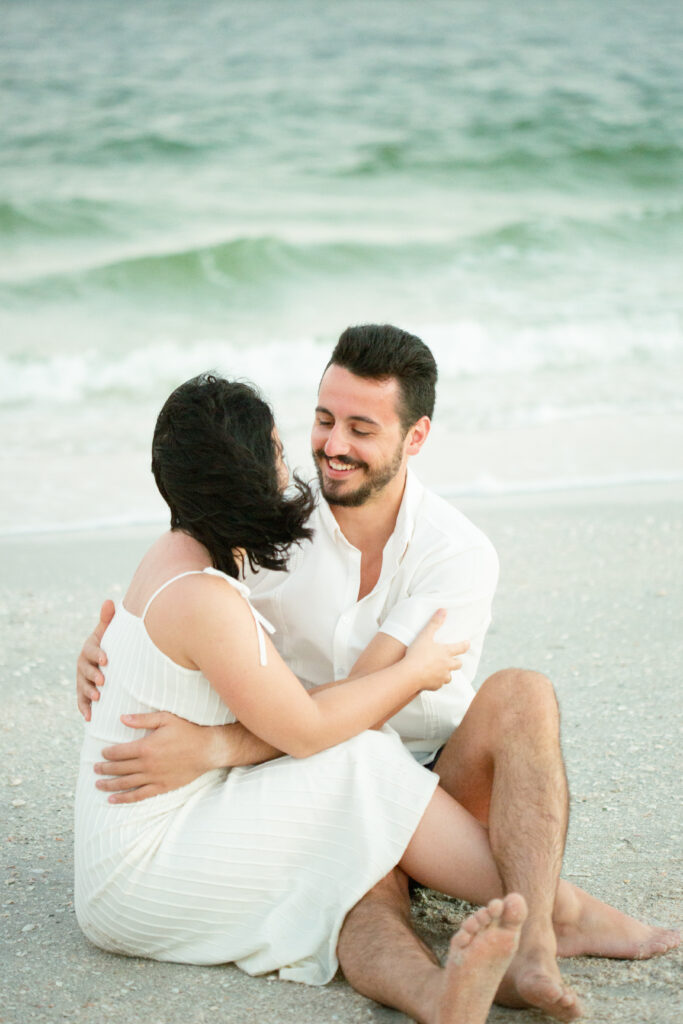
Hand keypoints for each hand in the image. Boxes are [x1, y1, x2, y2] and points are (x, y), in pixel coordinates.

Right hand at [76, 600, 115, 719]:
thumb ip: (108, 619)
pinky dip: (84, 709)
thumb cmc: (111, 644)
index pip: (91, 650)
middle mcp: (83, 664)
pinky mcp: (84, 693)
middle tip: (103, 681)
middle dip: (93, 675)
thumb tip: (109, 600)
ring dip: (89, 692)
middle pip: (85, 670)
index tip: (106, 659)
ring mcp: (83, 679)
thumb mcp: (109, 632)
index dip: (97, 654)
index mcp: (90, 648)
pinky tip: (89, 718)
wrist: (110, 661)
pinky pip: (81, 702)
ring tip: (98, 698)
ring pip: (83, 686)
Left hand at [94, 711, 226, 803]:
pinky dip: (124, 798)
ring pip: (125, 783)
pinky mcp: (161, 787)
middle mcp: (147, 764)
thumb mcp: (166, 719)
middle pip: (119, 768)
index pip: (119, 752)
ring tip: (98, 784)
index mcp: (146, 747)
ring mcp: (153, 778)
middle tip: (95, 769)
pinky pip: (139, 795)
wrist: (207, 750)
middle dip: (104, 769)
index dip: (108, 753)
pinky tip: (113, 800)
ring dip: (109, 785)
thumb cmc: (187, 731)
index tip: (102, 753)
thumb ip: (143, 719)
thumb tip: (122, 718)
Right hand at [404, 609, 468, 691]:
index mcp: (446, 652)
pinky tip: (430, 680)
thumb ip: (434, 623)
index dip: (465, 645)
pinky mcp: (436, 686)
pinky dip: (436, 682)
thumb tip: (443, 610)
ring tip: (441, 671)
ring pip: (450, 676)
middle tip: (454, 659)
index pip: (461, 648)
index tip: (467, 643)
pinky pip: (439, 685)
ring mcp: (442, 676)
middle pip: (458, 664)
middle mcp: (447, 665)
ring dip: (447, 673)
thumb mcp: (425, 635)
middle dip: (457, 661)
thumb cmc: (417, 653)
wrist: (410, 673)